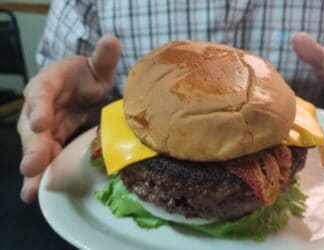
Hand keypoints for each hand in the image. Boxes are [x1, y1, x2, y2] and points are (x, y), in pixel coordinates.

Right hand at [17, 35, 120, 202]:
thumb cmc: (86, 77)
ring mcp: (42, 130)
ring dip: (33, 169)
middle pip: (32, 129)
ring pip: (35, 149)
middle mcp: (38, 109)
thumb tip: (113, 40)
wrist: (81, 91)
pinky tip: (34, 194)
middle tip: (33, 165)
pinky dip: (39, 177)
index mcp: (47, 84)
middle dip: (33, 147)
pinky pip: (44, 161)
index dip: (39, 108)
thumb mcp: (96, 67)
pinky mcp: (50, 145)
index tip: (40, 122)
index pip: (40, 94)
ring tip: (31, 190)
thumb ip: (102, 57)